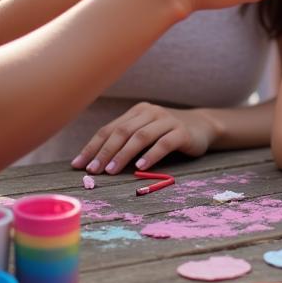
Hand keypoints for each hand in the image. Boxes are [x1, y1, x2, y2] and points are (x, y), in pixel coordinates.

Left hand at [72, 102, 216, 173]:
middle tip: (93, 170)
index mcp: (137, 111)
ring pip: (141, 136)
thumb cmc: (167, 134)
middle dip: (105, 151)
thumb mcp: (146, 133)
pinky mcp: (182, 132)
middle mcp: (150, 112)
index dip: (92, 146)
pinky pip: (164, 143)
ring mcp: (167, 120)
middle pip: (123, 131)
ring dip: (123, 154)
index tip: (78, 165)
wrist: (203, 126)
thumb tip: (95, 163)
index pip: (110, 129)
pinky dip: (151, 155)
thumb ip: (126, 142)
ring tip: (111, 170)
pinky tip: (140, 166)